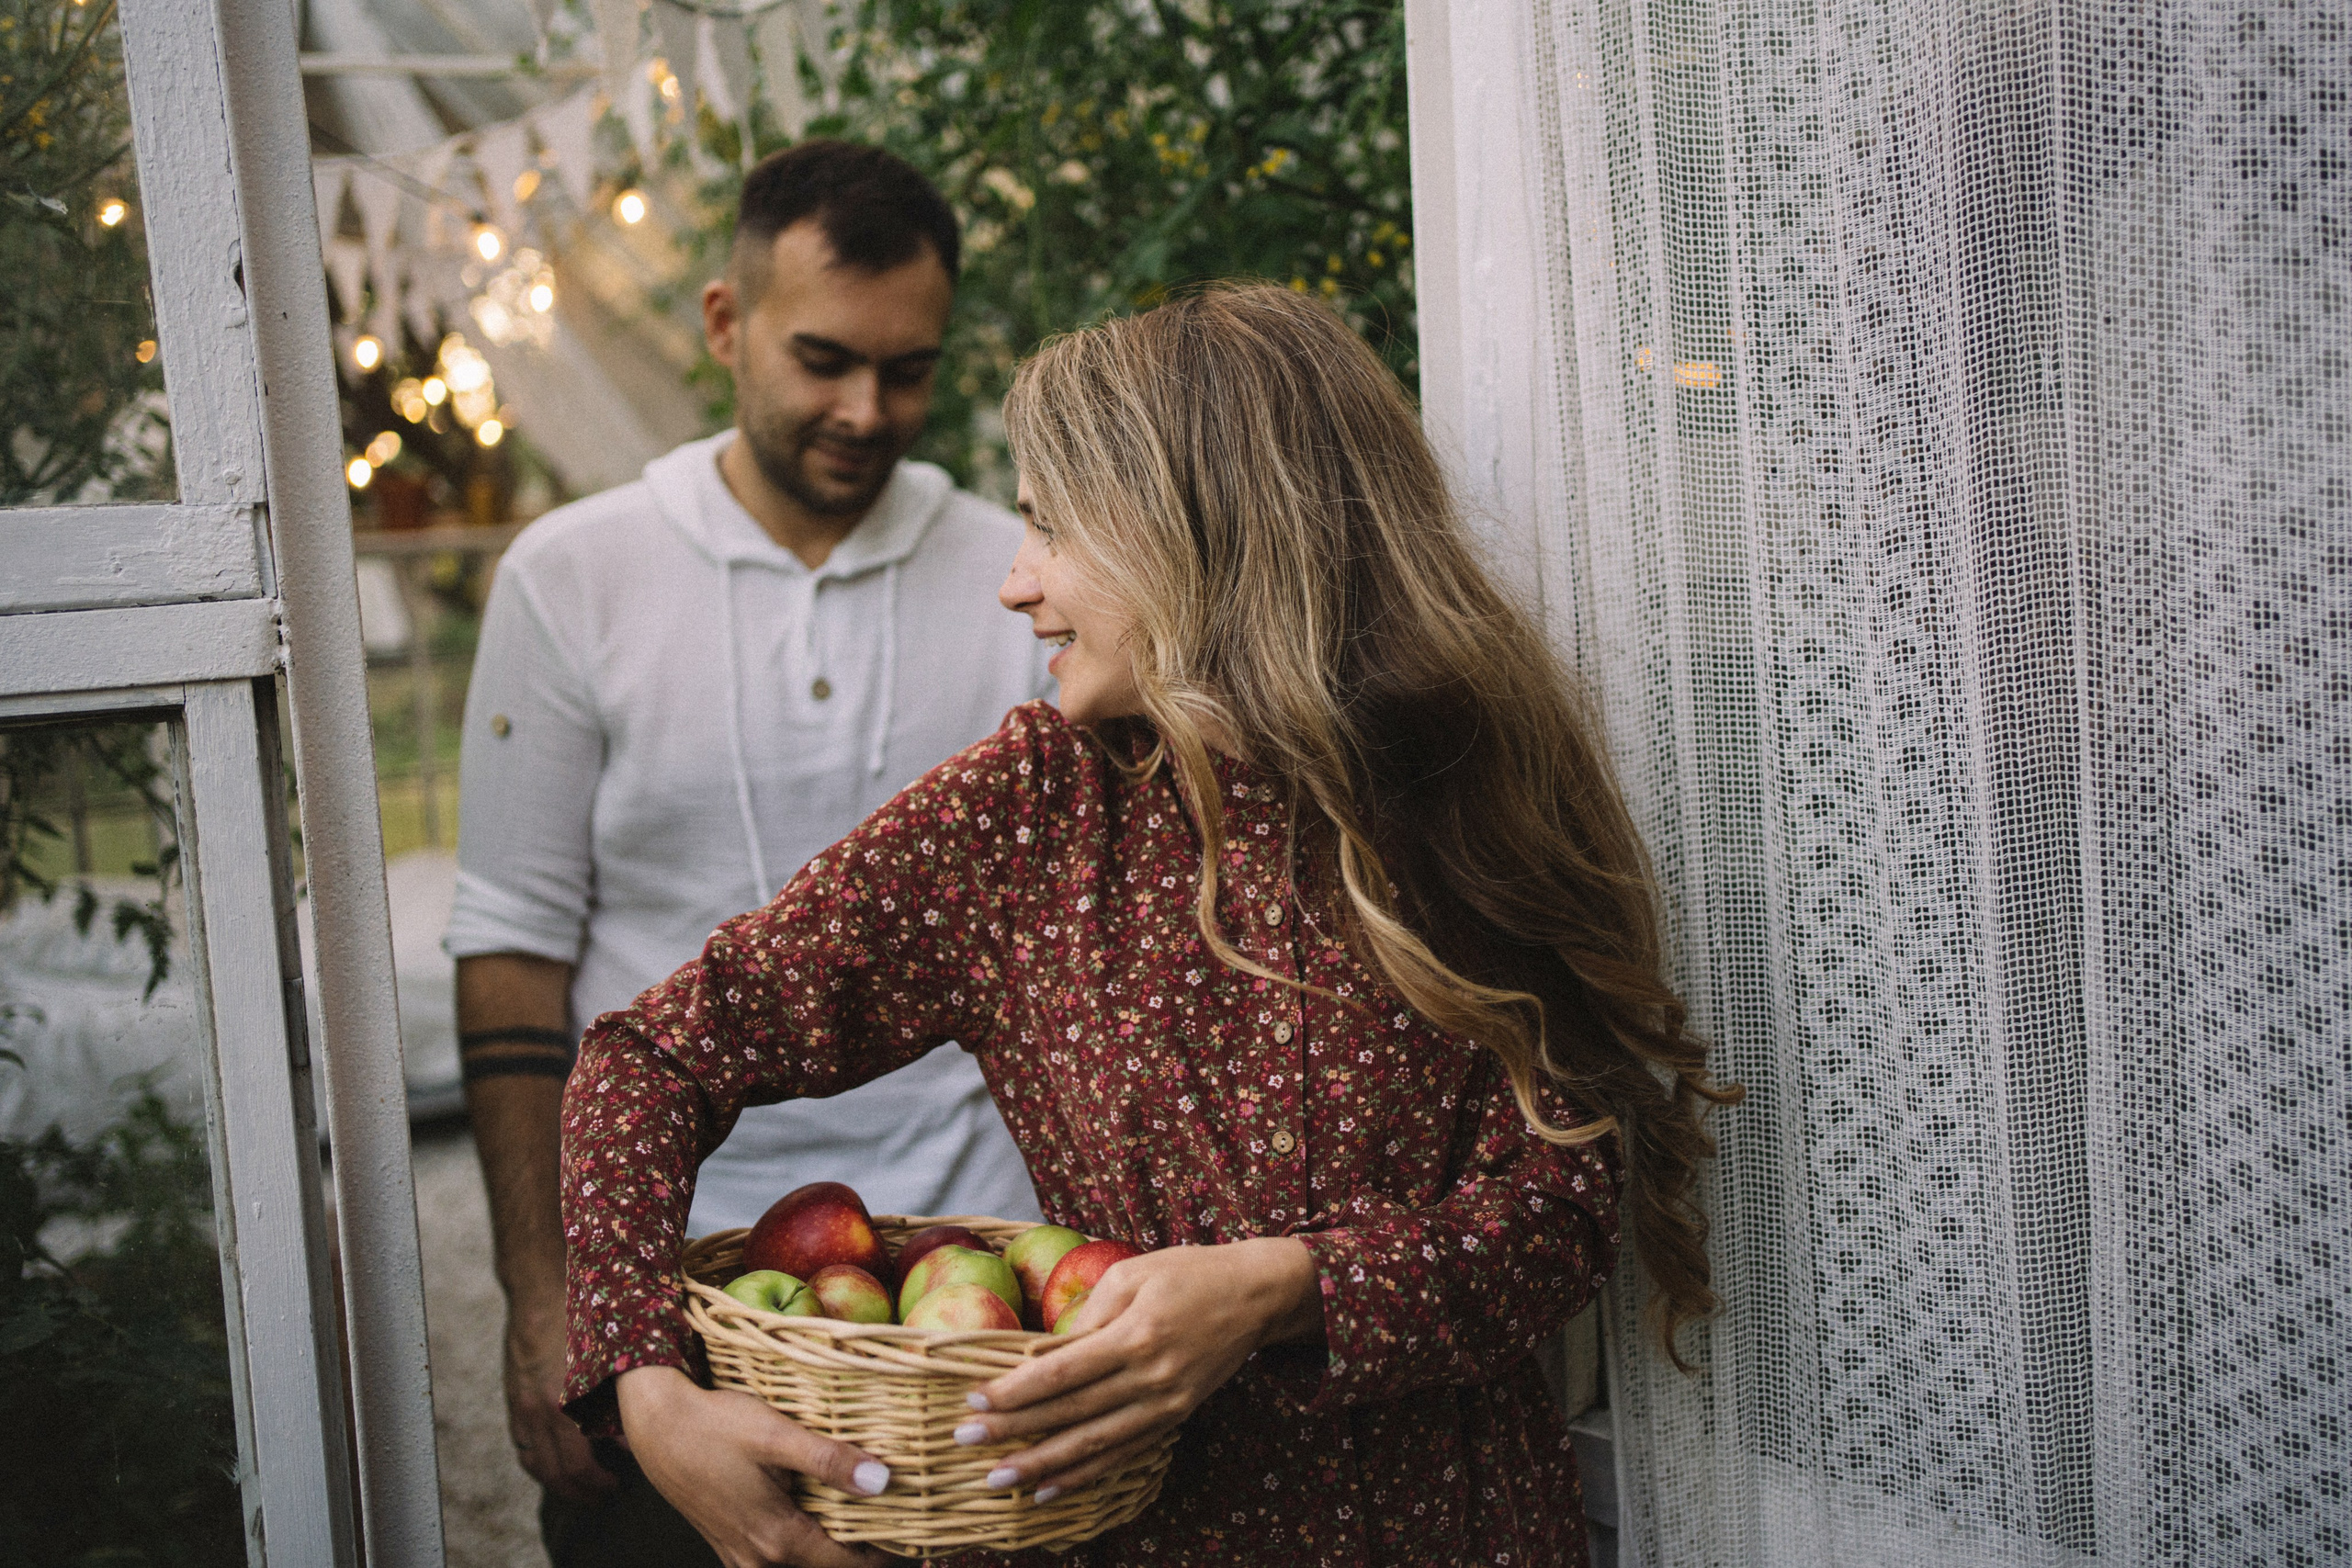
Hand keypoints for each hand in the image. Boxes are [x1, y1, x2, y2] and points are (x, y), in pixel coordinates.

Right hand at [504, 1286, 616, 1502]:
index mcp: (563, 1402)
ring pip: (538, 1465)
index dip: (605, 1478)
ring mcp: (522, 1407)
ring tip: (585, 1488)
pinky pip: (524, 1447)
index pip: (582, 1464)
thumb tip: (641, 1427)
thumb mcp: (612, 1351)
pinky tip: (559, 1465)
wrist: (540, 1283)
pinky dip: (541, 1463)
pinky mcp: (514, 1399)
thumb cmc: (583, 1310)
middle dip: (585, 1489)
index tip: (627, 1478)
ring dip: (561, 1483)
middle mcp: (539, 1411)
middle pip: (559, 1473)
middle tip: (610, 1492)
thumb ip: (626, 1391)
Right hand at [617, 1365, 894, 1567]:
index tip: (915, 1536)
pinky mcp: (730, 1543)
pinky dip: (805, 1543)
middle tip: (896, 1522)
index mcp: (778, 1539)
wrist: (656, 1426)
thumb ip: (828, 1461)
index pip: (849, 1567)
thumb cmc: (716, 1425)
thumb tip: (881, 1482)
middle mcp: (759, 1559)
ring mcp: (741, 1555)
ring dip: (833, 1549)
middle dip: (863, 1552)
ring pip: (802, 1564)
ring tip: (864, 1518)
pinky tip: (818, 1513)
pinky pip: (777, 1557)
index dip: (887, 1556)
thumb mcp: (776, 1435)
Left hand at [954, 1237, 1321, 1501]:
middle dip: (1014, 1431)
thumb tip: (1038, 1354)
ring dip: (1042, 1466)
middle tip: (965, 1442)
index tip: (974, 1399)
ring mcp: (1166, 1404)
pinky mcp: (1174, 1418)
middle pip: (1071, 1412)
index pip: (1062, 1370)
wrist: (1256, 1295)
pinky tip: (1049, 1490)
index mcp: (1136, 1334)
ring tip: (997, 1480)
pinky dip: (1084, 1476)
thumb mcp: (1131, 1275)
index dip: (1016, 1390)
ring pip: (1095, 1445)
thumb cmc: (1188, 1273)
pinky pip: (1123, 1455)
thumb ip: (1085, 1317)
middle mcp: (1151, 1377)